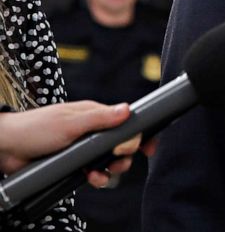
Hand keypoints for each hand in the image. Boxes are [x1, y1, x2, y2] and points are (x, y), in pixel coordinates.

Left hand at [0, 101, 150, 188]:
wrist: (7, 148)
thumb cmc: (35, 128)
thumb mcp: (70, 123)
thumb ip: (101, 118)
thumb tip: (127, 110)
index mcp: (95, 116)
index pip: (126, 122)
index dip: (139, 133)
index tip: (147, 145)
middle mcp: (92, 132)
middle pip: (122, 145)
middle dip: (124, 155)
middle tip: (117, 159)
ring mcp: (84, 149)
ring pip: (109, 161)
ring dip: (110, 169)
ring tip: (100, 173)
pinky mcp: (75, 165)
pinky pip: (94, 173)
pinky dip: (96, 177)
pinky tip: (90, 178)